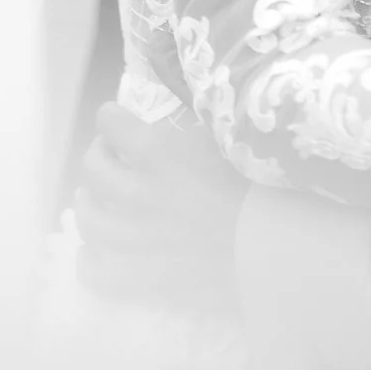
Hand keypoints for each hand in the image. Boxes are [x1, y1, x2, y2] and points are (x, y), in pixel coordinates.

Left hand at [71, 103, 246, 311]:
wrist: (281, 250)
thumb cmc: (262, 187)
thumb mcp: (227, 136)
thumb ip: (195, 115)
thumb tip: (176, 90)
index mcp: (158, 154)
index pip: (111, 124)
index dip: (112, 119)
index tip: (116, 119)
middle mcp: (138, 195)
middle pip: (93, 169)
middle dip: (98, 156)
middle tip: (111, 157)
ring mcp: (136, 240)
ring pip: (88, 218)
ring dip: (89, 203)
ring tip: (99, 200)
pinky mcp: (143, 279)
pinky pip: (96, 271)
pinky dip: (90, 259)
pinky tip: (98, 251)